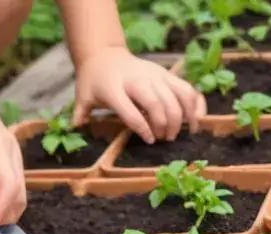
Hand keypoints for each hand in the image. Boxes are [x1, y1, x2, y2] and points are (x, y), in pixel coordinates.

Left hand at [73, 47, 205, 142]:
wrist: (105, 55)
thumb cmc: (93, 81)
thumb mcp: (82, 96)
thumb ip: (81, 113)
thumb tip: (74, 129)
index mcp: (114, 88)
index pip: (131, 111)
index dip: (142, 128)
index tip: (150, 140)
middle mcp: (138, 80)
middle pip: (157, 104)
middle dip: (164, 125)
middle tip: (164, 139)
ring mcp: (155, 75)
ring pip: (176, 96)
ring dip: (181, 118)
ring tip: (178, 134)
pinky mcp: (166, 74)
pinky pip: (187, 89)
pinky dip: (195, 104)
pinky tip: (196, 121)